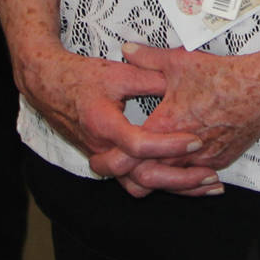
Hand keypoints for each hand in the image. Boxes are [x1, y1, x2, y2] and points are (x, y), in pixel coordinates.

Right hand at [9, 42, 213, 198]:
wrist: (49, 86)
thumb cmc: (81, 78)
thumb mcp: (118, 72)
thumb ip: (150, 77)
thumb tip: (180, 83)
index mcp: (104, 126)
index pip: (139, 145)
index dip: (169, 145)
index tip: (196, 139)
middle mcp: (102, 149)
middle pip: (141, 178)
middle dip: (178, 180)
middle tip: (210, 176)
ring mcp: (104, 159)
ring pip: (137, 187)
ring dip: (170, 187)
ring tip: (203, 183)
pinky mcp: (107, 162)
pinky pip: (133, 181)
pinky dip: (157, 183)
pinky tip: (182, 178)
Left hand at [113, 41, 259, 193]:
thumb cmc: (227, 77)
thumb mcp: (181, 62)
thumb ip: (149, 59)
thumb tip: (129, 51)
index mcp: (166, 127)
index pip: (128, 156)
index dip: (113, 159)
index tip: (104, 155)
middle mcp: (183, 151)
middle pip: (146, 177)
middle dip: (131, 173)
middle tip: (120, 166)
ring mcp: (203, 159)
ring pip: (171, 182)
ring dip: (158, 177)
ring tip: (148, 170)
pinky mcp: (220, 161)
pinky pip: (195, 179)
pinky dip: (184, 177)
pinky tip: (182, 169)